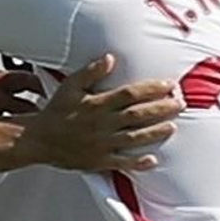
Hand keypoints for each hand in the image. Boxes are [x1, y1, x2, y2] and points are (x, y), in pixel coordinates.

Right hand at [20, 54, 179, 172]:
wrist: (39, 139)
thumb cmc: (55, 111)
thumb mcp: (70, 86)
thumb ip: (91, 72)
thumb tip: (110, 58)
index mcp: (97, 104)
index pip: (130, 94)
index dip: (151, 89)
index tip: (168, 84)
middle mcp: (102, 124)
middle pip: (138, 115)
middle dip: (161, 108)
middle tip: (180, 103)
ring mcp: (102, 144)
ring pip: (134, 137)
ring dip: (155, 132)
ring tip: (173, 125)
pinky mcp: (99, 161)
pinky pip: (122, 163)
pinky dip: (138, 163)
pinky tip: (153, 160)